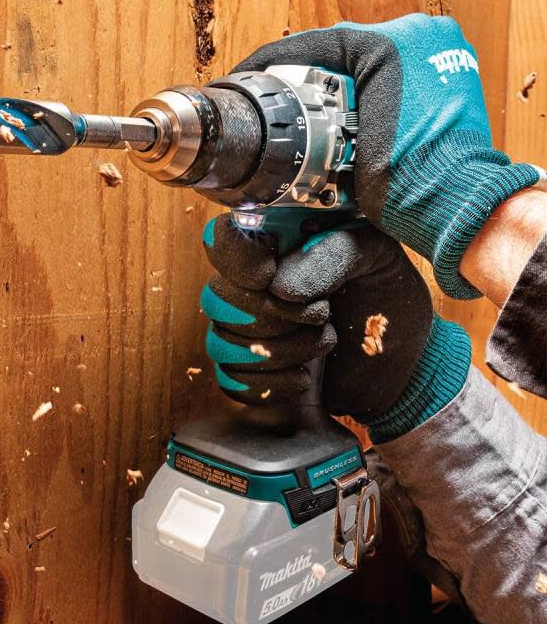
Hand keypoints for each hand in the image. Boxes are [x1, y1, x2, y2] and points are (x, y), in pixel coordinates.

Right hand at [202, 214, 472, 440]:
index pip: (222, 240)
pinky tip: (305, 377)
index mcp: (275, 246)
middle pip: (218, 299)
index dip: (237, 260)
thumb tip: (279, 286)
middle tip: (322, 315)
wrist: (406, 364)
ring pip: (222, 342)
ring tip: (324, 343)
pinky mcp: (251, 372)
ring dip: (277, 351)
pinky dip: (270, 383)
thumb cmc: (390, 301)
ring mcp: (246, 331)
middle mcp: (250, 286)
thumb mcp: (377, 258)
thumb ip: (334, 253)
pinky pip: (231, 379)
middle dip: (270, 315)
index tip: (269, 277)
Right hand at [234, 14, 541, 299]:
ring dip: (340, 79)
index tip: (251, 72)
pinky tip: (351, 111)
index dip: (274, 59)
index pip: (316, 43)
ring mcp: (439, 48)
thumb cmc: (409, 180)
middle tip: (279, 96)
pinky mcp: (449, 67)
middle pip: (344, 48)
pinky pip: (398, 68)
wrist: (455, 200)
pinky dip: (372, 85)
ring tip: (312, 107)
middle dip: (310, 72)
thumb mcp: (341, 145)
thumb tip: (290, 103)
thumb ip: (315, 108)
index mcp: (389, 43)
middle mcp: (420, 34)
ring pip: (370, 56)